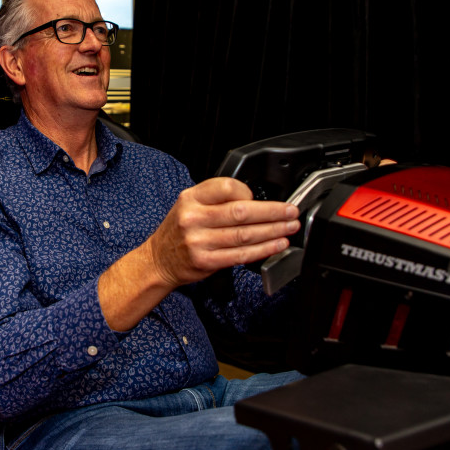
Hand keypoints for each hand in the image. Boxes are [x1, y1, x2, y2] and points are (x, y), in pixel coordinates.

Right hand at [143, 177, 299, 288]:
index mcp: (191, 198)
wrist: (158, 259)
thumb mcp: (189, 204)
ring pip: (245, 235)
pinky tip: (276, 245)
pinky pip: (241, 255)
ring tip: (289, 228)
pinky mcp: (206, 262)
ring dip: (273, 231)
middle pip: (241, 212)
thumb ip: (216, 199)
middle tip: (291, 212)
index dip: (248, 192)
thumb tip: (253, 200)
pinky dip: (263, 250)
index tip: (260, 197)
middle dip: (272, 212)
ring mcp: (199, 241)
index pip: (226, 187)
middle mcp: (193, 218)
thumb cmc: (179, 230)